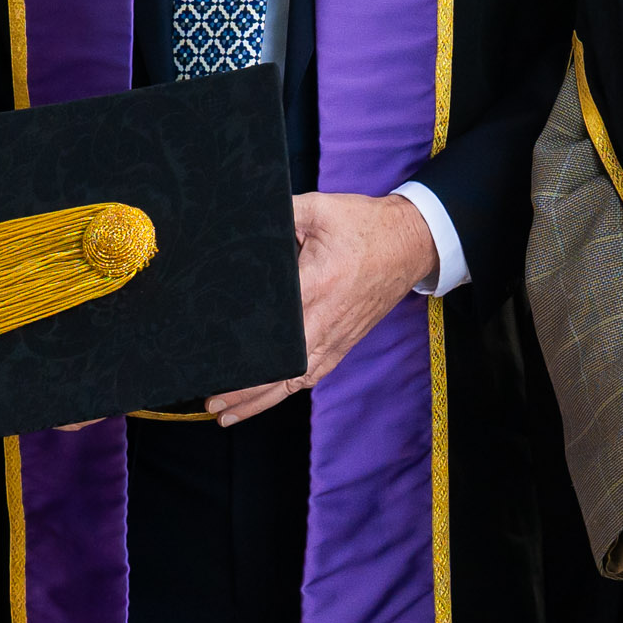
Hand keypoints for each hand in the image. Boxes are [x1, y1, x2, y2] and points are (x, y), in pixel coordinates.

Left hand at [209, 191, 438, 425]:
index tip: (213, 355)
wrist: (411, 243)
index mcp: (317, 284)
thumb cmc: (365, 225)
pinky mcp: (344, 343)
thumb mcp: (320, 208)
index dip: (241, 343)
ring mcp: (337, 337)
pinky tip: (264, 401)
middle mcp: (326, 320)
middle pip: (279, 366)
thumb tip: (241, 221)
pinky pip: (313, 375)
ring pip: (295, 380)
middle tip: (211, 401)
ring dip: (261, 400)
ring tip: (227, 413)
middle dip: (244, 389)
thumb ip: (280, 214)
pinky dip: (286, 391)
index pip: (273, 323)